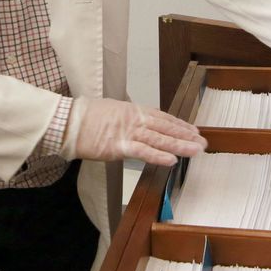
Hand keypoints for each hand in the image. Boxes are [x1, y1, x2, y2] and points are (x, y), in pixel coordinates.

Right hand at [61, 98, 207, 164]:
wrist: (68, 121)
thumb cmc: (85, 117)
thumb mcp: (111, 111)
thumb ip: (126, 118)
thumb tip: (136, 124)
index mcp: (133, 110)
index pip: (162, 117)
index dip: (179, 124)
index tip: (193, 130)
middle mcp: (134, 119)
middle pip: (165, 128)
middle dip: (186, 135)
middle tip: (203, 142)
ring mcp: (127, 132)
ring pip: (159, 139)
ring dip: (179, 145)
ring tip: (196, 150)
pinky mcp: (118, 146)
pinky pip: (142, 152)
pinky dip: (158, 156)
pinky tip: (172, 160)